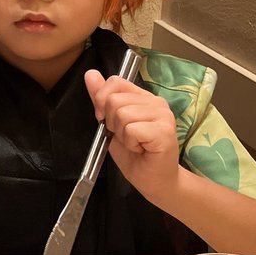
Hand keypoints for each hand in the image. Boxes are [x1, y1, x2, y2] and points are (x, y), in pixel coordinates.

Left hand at [84, 69, 179, 201]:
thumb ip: (101, 99)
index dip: (103, 102)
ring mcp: (163, 116)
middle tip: (127, 137)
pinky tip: (141, 149)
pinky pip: (132, 129)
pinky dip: (130, 143)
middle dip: (112, 123)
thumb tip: (90, 74)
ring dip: (122, 135)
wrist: (151, 180)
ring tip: (135, 143)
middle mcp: (156, 102)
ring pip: (122, 114)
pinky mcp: (165, 131)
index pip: (115, 82)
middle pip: (114, 100)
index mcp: (143, 97)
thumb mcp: (110, 123)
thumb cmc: (134, 154)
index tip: (108, 121)